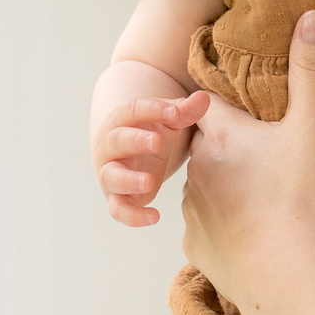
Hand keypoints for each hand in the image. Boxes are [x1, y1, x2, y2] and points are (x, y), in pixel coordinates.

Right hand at [92, 91, 209, 226]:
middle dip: (135, 140)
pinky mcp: (117, 198)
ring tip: (150, 181)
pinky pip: (118, 209)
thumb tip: (204, 98)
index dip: (152, 109)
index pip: (132, 110)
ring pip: (110, 176)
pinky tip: (155, 216)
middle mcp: (111, 146)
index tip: (175, 112)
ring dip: (128, 179)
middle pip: (116, 140)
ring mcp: (112, 172)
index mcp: (123, 120)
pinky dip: (133, 216)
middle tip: (158, 142)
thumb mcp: (169, 120)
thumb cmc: (153, 132)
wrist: (133, 154)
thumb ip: (184, 111)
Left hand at [180, 11, 314, 314]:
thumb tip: (312, 14)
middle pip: (207, 148)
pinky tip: (250, 237)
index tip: (237, 104)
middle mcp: (196, 168)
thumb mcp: (312, 129)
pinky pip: (207, 230)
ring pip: (205, 189)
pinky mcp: (196, 246)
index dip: (221, 102)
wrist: (284, 275)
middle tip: (262, 158)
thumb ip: (311, 72)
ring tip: (260, 201)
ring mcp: (192, 210)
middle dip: (228, 149)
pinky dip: (224, 230)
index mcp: (221, 135)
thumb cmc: (299, 199)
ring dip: (225, 190)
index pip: (206, 103)